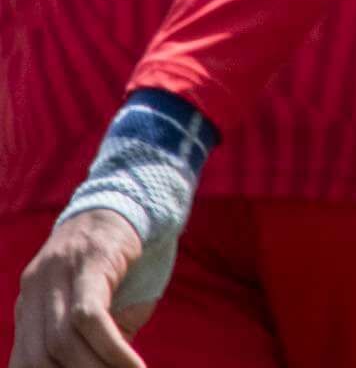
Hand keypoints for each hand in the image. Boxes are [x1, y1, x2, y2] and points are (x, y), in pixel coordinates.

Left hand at [12, 211, 149, 367]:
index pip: (24, 363)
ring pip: (62, 343)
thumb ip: (97, 337)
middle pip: (40, 359)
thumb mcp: (105, 304)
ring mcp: (57, 274)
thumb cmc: (126, 259)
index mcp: (31, 305)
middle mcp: (34, 291)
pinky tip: (135, 366)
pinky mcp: (88, 262)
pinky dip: (111, 350)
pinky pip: (89, 318)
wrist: (138, 197)